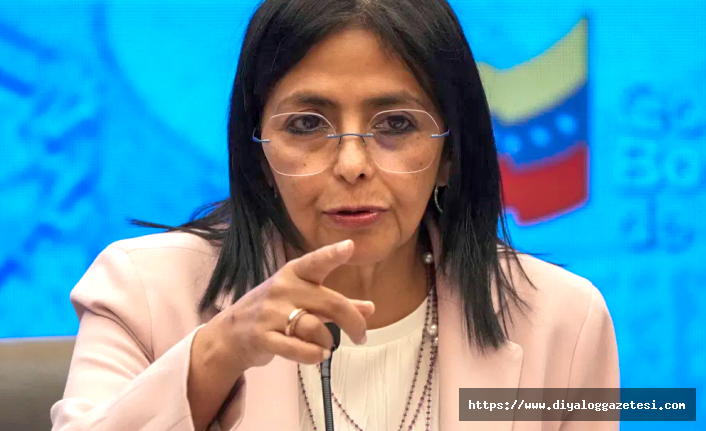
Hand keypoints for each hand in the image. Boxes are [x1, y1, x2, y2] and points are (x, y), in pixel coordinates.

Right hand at [205, 239, 373, 371]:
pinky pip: (298, 348)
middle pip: (330, 303)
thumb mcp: (304, 300)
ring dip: (327, 342)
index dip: (332, 254)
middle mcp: (283, 288)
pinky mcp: (262, 337)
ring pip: (315, 328)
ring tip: (325, 347)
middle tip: (361, 337)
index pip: (316, 262)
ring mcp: (270, 313)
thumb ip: (336, 304)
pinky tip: (317, 355)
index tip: (350, 246)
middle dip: (353, 322)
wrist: (229, 334)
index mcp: (293, 273)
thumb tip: (370, 308)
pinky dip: (313, 355)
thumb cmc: (274, 311)